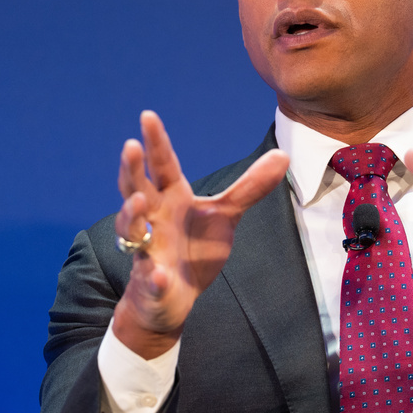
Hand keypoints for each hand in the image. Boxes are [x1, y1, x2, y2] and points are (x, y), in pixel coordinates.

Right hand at [112, 110, 288, 357]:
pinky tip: (158, 273)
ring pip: (131, 229)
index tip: (148, 115)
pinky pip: (150, 277)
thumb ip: (249, 187)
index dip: (155, 142)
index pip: (162, 166)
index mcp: (170, 198)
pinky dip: (153, 275)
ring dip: (131, 215)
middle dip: (132, 169)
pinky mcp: (151, 281)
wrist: (170, 297)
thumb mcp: (225, 215)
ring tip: (138, 202)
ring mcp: (146, 250)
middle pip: (136, 188)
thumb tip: (283, 155)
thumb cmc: (192, 248)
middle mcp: (152, 219)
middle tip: (130, 146)